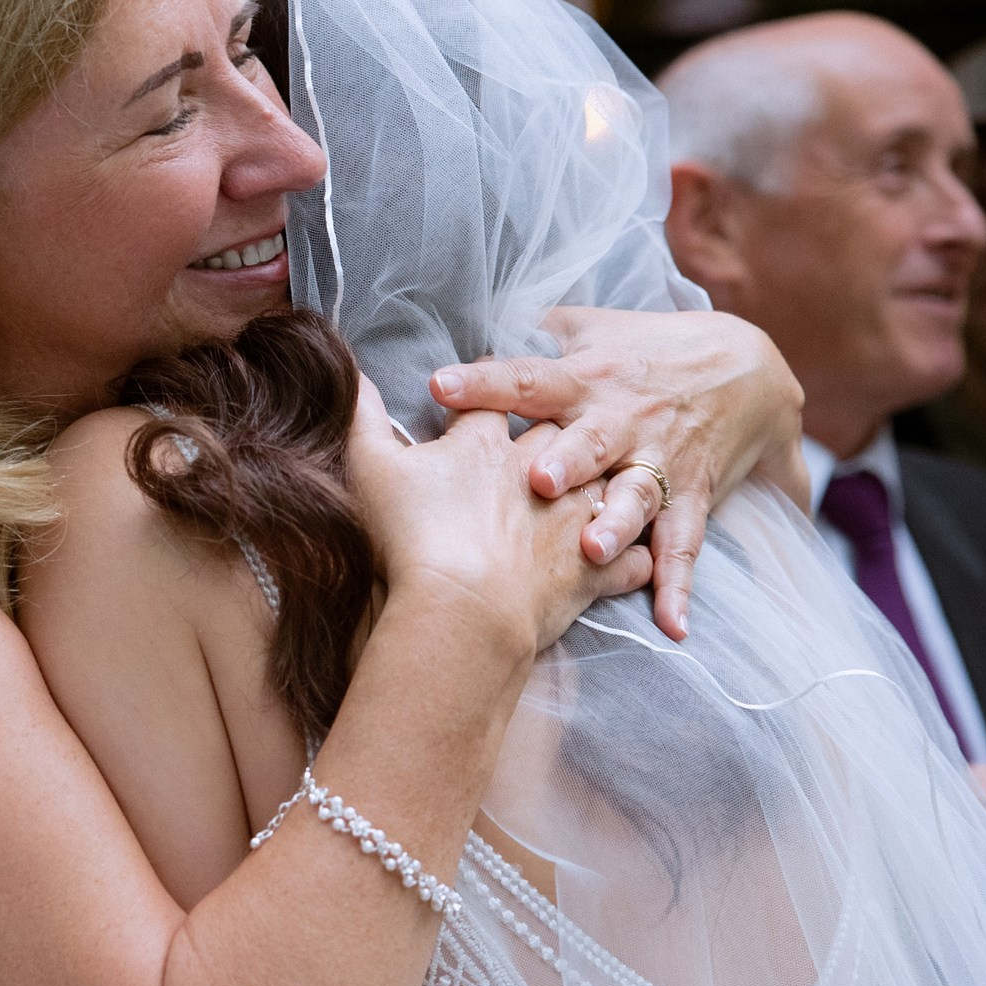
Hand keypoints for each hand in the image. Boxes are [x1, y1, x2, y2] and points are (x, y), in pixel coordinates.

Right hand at [347, 377, 654, 653]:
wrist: (462, 611)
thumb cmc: (411, 539)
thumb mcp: (371, 469)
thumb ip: (362, 416)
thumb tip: (352, 374)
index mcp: (487, 443)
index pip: (494, 399)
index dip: (487, 394)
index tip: (479, 400)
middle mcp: (541, 470)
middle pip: (560, 433)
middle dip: (558, 434)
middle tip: (549, 445)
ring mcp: (573, 518)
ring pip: (606, 485)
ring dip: (605, 489)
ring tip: (598, 497)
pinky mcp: (593, 569)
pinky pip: (632, 556)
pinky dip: (634, 556)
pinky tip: (632, 557)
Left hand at [429, 308, 803, 640]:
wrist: (748, 367)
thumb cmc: (647, 349)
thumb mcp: (592, 330)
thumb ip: (532, 336)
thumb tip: (467, 334)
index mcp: (586, 379)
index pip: (527, 379)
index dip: (485, 382)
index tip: (440, 386)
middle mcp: (622, 421)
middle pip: (592, 441)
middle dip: (568, 460)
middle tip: (540, 481)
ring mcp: (659, 462)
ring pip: (637, 495)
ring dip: (618, 524)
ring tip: (594, 551)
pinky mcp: (691, 497)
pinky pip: (684, 545)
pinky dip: (679, 586)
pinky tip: (672, 625)